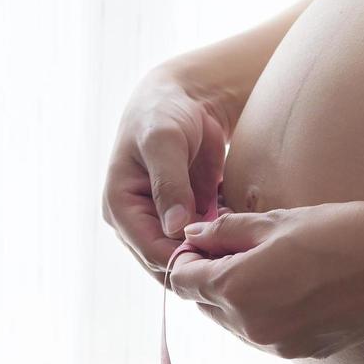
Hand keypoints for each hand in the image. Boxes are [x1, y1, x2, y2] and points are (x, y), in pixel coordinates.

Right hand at [101, 66, 232, 284]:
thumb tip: (175, 227)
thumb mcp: (164, 141)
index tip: (222, 254)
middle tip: (240, 256)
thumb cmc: (164, 112)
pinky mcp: (183, 219)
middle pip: (168, 264)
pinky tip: (242, 233)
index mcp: (120, 208)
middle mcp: (136, 222)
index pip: (151, 252)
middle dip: (201, 262)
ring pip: (187, 258)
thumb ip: (169, 183)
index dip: (185, 259)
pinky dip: (221, 242)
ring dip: (213, 255)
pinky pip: (202, 243)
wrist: (183, 99)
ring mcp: (160, 223)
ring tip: (243, 243)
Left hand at [166, 200, 363, 359]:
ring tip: (273, 267)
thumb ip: (226, 232)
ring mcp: (278, 346)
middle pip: (205, 305)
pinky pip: (267, 335)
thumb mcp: (275, 223)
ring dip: (239, 299)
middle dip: (212, 279)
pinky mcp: (303, 353)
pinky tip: (296, 288)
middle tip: (239, 249)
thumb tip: (192, 237)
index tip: (205, 242)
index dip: (187, 258)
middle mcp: (251, 326)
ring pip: (235, 324)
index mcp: (236, 288)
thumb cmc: (341, 232)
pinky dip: (268, 314)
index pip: (182, 281)